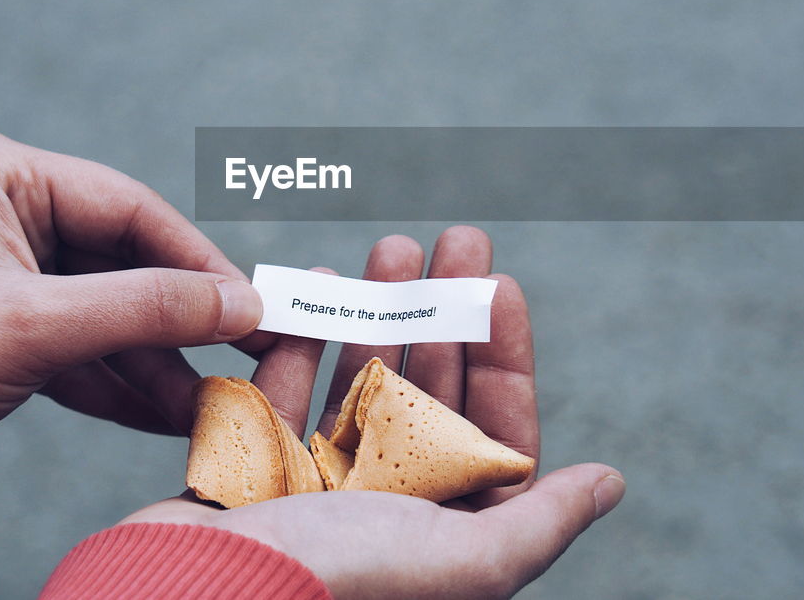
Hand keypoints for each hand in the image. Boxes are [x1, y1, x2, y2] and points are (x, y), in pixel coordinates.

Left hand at [0, 127, 266, 540]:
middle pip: (126, 262)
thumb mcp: (33, 330)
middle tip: (253, 353)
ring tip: (220, 401)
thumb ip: (147, 310)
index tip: (254, 305)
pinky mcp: (5, 331)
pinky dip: (125, 383)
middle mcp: (4, 214)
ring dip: (161, 361)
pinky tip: (174, 413)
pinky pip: (85, 348)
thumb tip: (245, 305)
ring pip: (110, 312)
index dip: (198, 260)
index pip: (128, 208)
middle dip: (183, 320)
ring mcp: (6, 274)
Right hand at [117, 228, 624, 598]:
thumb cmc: (339, 581)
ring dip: (381, 310)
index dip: (503, 355)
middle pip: (430, 389)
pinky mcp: (255, 462)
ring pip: (361, 378)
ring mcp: (319, 483)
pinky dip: (303, 337)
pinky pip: (285, 386)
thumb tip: (610, 483)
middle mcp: (387, 506)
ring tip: (391, 246)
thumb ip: (537, 523)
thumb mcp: (461, 561)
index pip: (491, 429)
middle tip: (455, 240)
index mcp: (443, 529)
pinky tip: (319, 286)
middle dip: (446, 311)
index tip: (502, 285)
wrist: (193, 595)